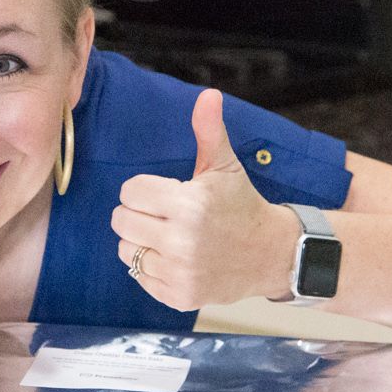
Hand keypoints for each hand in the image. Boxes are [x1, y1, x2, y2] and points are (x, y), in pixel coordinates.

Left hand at [112, 89, 297, 310]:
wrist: (271, 254)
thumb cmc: (241, 204)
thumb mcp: (225, 166)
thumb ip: (209, 131)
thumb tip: (208, 95)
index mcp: (189, 204)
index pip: (130, 191)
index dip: (144, 189)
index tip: (166, 193)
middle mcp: (182, 241)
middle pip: (121, 221)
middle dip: (137, 214)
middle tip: (163, 215)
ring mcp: (180, 272)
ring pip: (126, 250)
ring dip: (141, 241)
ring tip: (170, 236)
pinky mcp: (179, 296)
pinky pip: (139, 276)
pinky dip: (151, 267)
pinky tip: (176, 258)